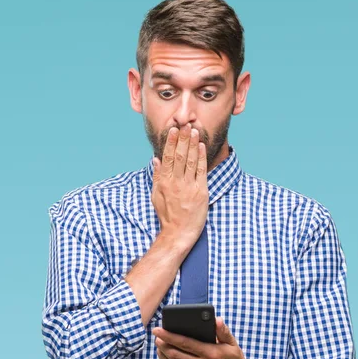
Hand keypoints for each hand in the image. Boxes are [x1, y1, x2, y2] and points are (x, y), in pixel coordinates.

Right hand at [152, 124, 208, 252]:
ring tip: (194, 131)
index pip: (168, 158)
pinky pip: (201, 171)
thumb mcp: (156, 196)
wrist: (178, 233)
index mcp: (164, 182)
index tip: (173, 131)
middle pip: (180, 156)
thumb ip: (157, 177)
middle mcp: (176, 182)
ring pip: (191, 161)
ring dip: (193, 144)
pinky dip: (201, 157)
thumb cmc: (167, 216)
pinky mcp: (201, 192)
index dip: (171, 143)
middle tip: (186, 125)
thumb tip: (156, 160)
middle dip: (183, 139)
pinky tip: (201, 146)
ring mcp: (189, 187)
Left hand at [153, 317, 250, 358]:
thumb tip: (217, 319)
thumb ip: (223, 331)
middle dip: (162, 344)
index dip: (169, 336)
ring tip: (159, 344)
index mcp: (209, 352)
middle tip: (155, 335)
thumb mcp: (232, 344)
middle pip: (175, 354)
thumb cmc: (234, 358)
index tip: (159, 329)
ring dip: (163, 354)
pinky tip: (164, 356)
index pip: (185, 343)